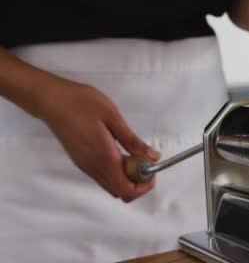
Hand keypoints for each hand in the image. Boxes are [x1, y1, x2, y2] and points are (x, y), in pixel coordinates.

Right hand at [38, 78, 159, 201]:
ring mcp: (85, 166)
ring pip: (112, 185)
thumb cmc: (81, 104)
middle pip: (121, 192)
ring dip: (127, 175)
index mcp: (103, 159)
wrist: (51, 100)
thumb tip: (152, 157)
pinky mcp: (81, 161)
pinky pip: (103, 175)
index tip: (151, 168)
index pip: (127, 191)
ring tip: (133, 152)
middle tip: (144, 159)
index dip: (144, 185)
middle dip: (138, 181)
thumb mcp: (113, 118)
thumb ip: (133, 141)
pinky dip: (116, 170)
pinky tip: (119, 150)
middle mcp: (93, 168)